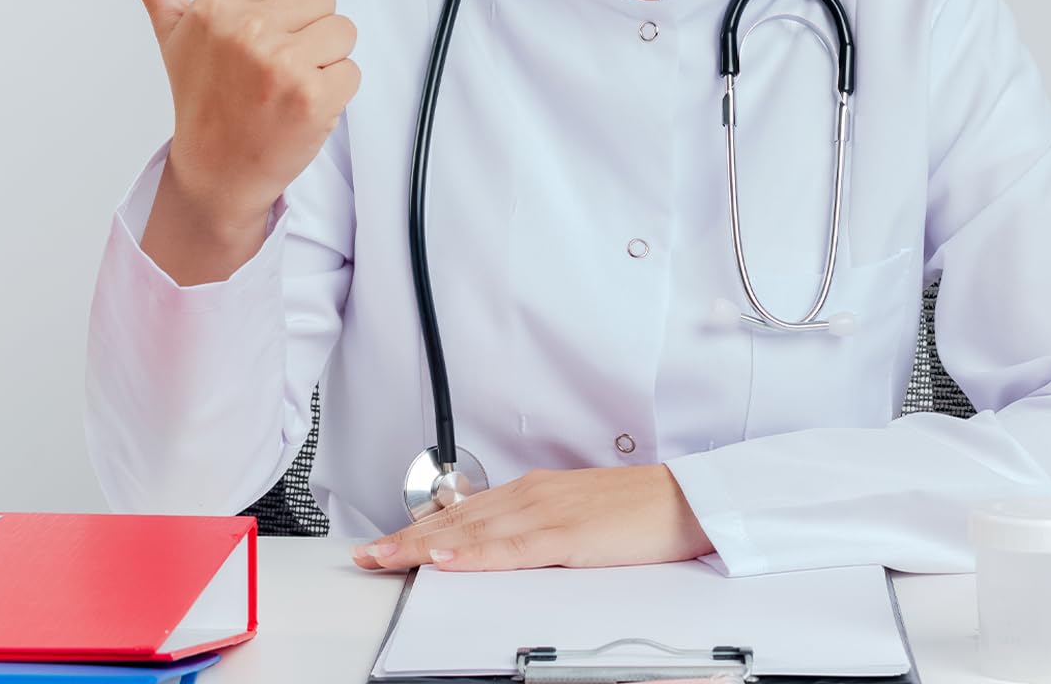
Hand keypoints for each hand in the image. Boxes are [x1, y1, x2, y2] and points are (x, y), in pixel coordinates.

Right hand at [100, 0, 359, 226]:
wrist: (215, 171)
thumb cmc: (200, 96)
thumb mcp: (171, 29)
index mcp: (217, 4)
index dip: (280, 3)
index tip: (256, 35)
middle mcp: (247, 30)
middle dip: (305, 30)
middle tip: (271, 67)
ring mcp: (281, 64)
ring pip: (343, 30)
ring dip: (325, 59)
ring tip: (287, 85)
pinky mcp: (314, 97)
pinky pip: (353, 70)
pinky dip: (337, 91)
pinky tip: (301, 107)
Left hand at [350, 464, 714, 571]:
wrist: (685, 499)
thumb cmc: (640, 511)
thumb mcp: (578, 516)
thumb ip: (538, 529)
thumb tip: (503, 547)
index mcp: (536, 492)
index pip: (465, 512)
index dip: (421, 529)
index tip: (385, 543)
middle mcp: (533, 495)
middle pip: (458, 520)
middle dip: (408, 539)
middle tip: (365, 554)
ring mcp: (547, 514)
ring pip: (473, 531)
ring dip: (424, 545)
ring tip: (385, 557)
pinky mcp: (566, 537)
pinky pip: (510, 549)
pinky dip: (474, 553)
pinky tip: (446, 558)